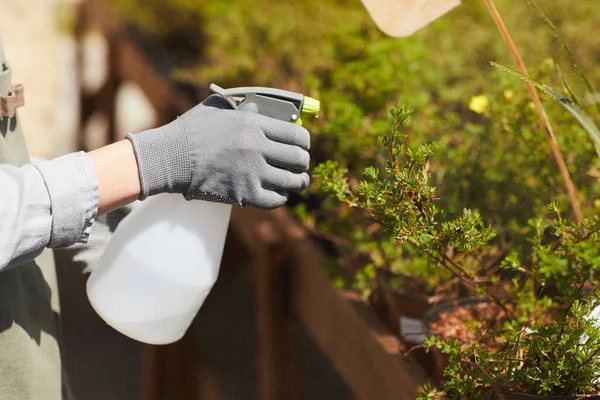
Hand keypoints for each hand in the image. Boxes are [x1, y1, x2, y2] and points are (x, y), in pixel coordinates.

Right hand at [126, 95, 310, 209]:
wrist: (169, 157)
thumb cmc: (191, 131)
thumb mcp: (218, 108)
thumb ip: (243, 107)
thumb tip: (266, 109)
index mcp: (254, 124)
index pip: (297, 135)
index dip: (304, 142)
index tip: (302, 146)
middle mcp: (257, 147)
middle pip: (299, 159)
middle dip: (302, 162)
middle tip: (300, 165)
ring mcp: (252, 172)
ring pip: (293, 181)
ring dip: (298, 182)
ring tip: (298, 181)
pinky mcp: (244, 194)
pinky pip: (276, 200)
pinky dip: (281, 197)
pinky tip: (280, 194)